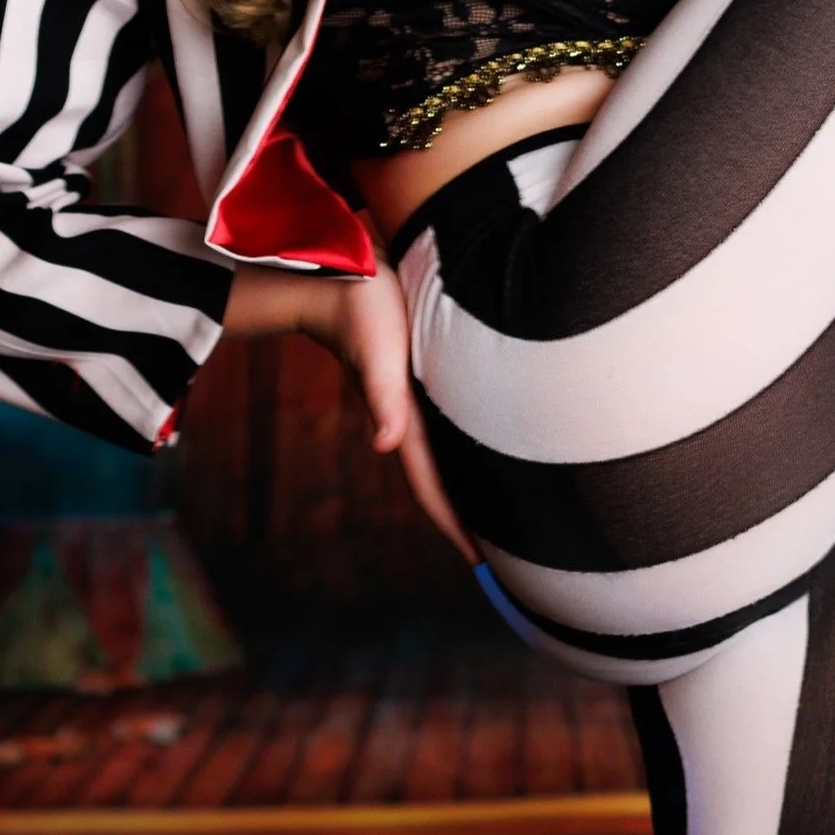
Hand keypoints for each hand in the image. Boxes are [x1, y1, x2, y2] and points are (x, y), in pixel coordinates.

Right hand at [298, 260, 479, 563]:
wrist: (335, 271)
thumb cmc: (360, 308)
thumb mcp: (376, 352)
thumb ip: (381, 398)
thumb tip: (384, 443)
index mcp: (404, 421)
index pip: (432, 489)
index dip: (455, 527)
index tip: (480, 563)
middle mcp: (409, 419)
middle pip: (441, 483)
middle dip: (464, 520)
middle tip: (499, 555)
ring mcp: (412, 402)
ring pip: (444, 458)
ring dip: (463, 489)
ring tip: (493, 514)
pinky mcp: (417, 379)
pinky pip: (445, 429)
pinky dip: (461, 451)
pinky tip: (476, 450)